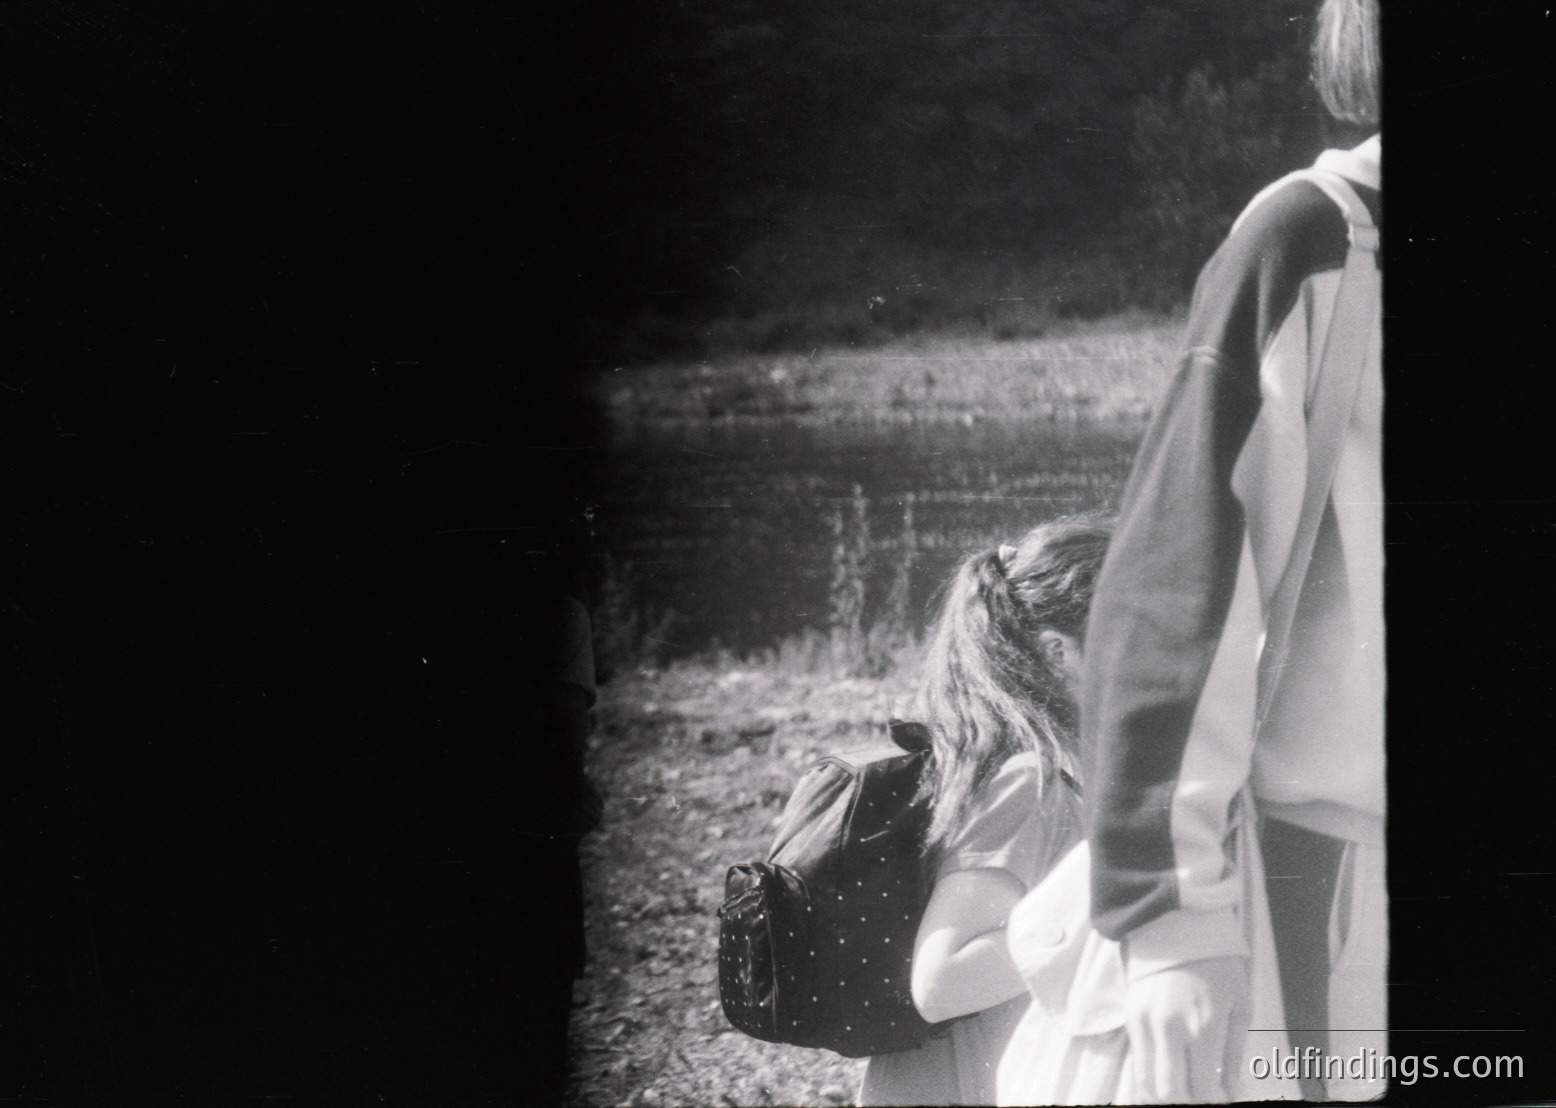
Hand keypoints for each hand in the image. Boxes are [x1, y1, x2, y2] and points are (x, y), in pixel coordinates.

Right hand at [1121, 955, 1246, 1102]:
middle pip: (1171, 1094)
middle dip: (1189, 1102)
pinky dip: (1151, 1080)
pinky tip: (1169, 1079)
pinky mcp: (1131, 1016)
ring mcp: (1146, 1023)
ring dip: (1167, 1097)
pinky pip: (1137, 1063)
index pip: (1204, 1091)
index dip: (1214, 1103)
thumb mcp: (1239, 1006)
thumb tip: (1232, 1093)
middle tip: (1203, 1096)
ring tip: (1186, 1092)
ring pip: (1147, 1084)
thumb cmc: (1218, 964)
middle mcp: (1170, 1029)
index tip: (1221, 1100)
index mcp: (1204, 1028)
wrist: (1178, 924)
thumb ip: (1234, 1056)